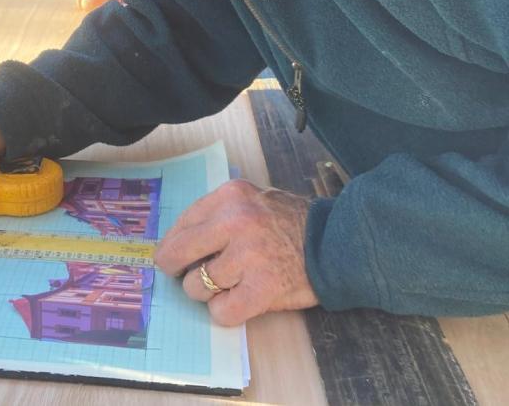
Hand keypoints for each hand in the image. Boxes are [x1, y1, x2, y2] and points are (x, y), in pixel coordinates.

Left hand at [154, 180, 317, 325]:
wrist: (335, 243)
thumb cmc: (289, 223)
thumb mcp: (251, 200)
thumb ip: (217, 214)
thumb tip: (174, 243)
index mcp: (230, 196)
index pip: (181, 225)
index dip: (172, 246)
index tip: (173, 257)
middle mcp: (236, 221)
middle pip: (177, 254)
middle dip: (177, 270)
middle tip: (185, 276)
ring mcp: (249, 256)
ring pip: (197, 286)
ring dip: (207, 292)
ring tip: (229, 284)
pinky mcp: (263, 288)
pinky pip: (221, 311)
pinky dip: (225, 311)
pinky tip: (239, 300)